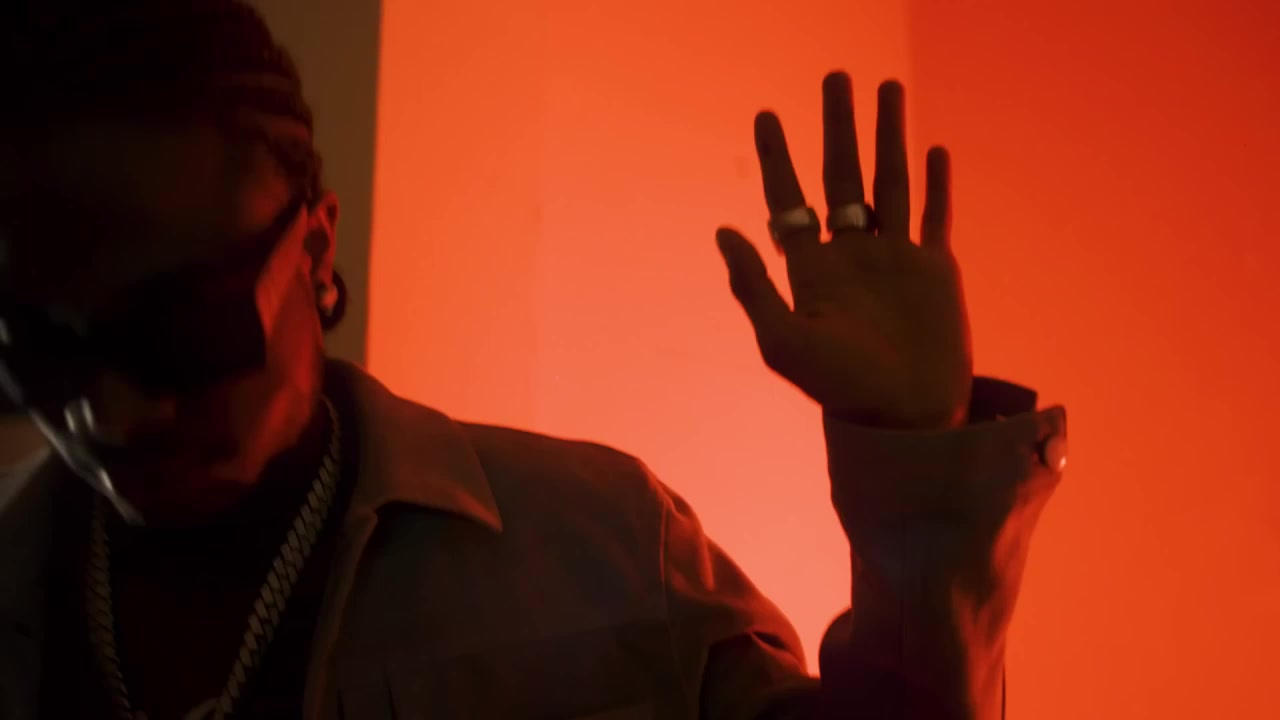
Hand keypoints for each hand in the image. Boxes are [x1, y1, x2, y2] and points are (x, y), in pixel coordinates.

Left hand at [716, 73, 972, 429]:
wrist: (905, 420)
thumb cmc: (839, 390)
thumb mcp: (783, 341)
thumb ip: (752, 286)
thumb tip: (722, 229)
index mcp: (811, 269)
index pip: (788, 199)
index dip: (776, 157)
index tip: (765, 115)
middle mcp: (850, 256)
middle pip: (842, 176)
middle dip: (838, 126)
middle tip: (835, 76)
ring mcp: (895, 261)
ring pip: (891, 182)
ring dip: (889, 135)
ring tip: (887, 88)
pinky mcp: (936, 272)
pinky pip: (935, 216)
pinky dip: (937, 182)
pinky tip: (933, 149)